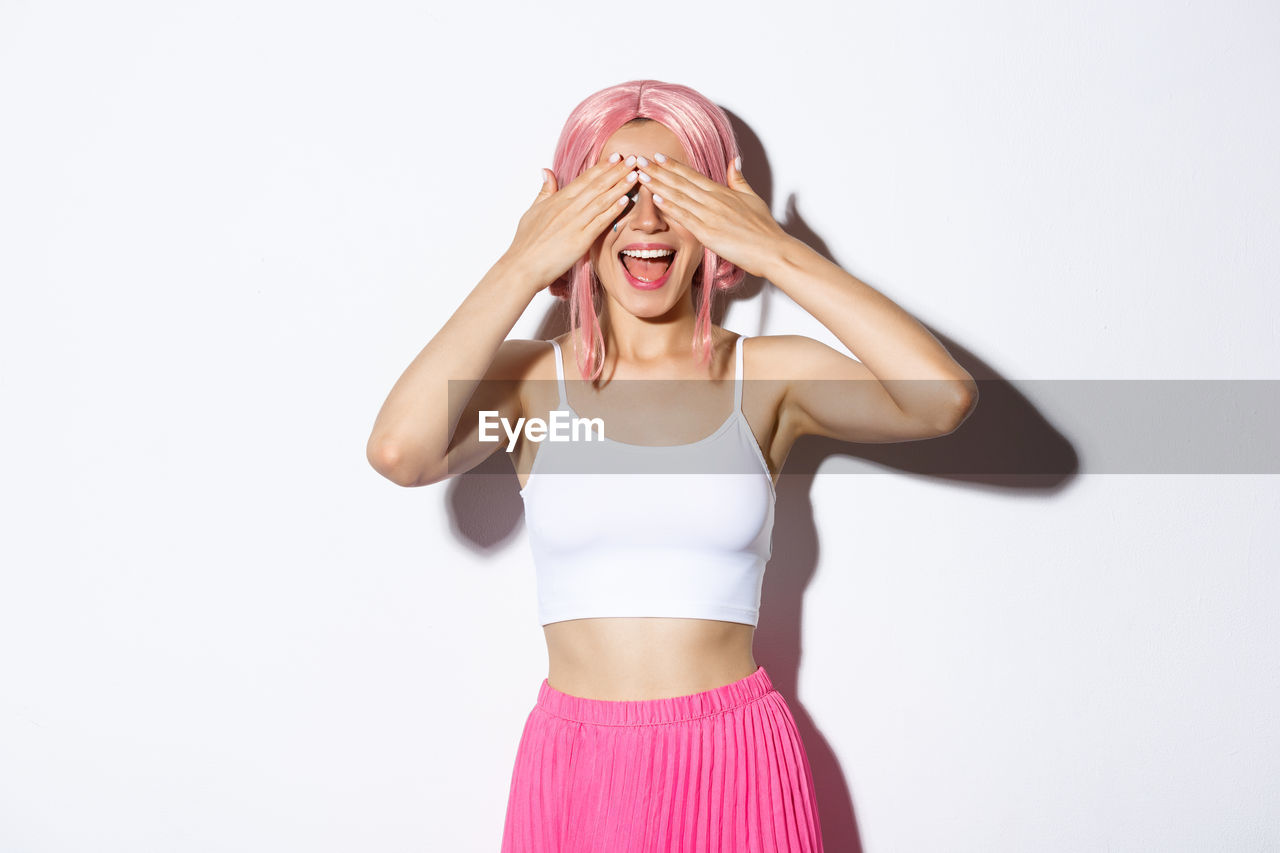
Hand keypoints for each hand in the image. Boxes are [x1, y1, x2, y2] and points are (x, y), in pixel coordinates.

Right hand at [502, 155, 638, 293]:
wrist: (521, 267)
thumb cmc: (526, 243)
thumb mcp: (533, 210)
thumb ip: (544, 191)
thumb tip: (546, 171)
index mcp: (557, 200)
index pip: (584, 179)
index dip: (602, 167)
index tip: (616, 157)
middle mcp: (567, 208)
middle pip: (596, 185)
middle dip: (616, 171)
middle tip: (633, 158)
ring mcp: (574, 223)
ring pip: (601, 200)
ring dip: (620, 187)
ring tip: (635, 175)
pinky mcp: (579, 240)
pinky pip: (600, 222)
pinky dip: (613, 210)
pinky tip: (626, 200)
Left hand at [633, 155, 791, 278]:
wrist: (773, 251)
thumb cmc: (764, 229)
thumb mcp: (752, 198)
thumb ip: (738, 180)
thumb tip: (734, 160)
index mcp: (723, 192)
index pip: (692, 176)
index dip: (673, 166)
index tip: (658, 157)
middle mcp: (714, 200)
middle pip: (681, 182)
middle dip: (658, 171)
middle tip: (639, 160)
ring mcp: (710, 216)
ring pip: (679, 196)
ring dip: (658, 185)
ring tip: (641, 174)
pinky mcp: (708, 233)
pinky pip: (685, 217)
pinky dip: (670, 207)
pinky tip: (656, 198)